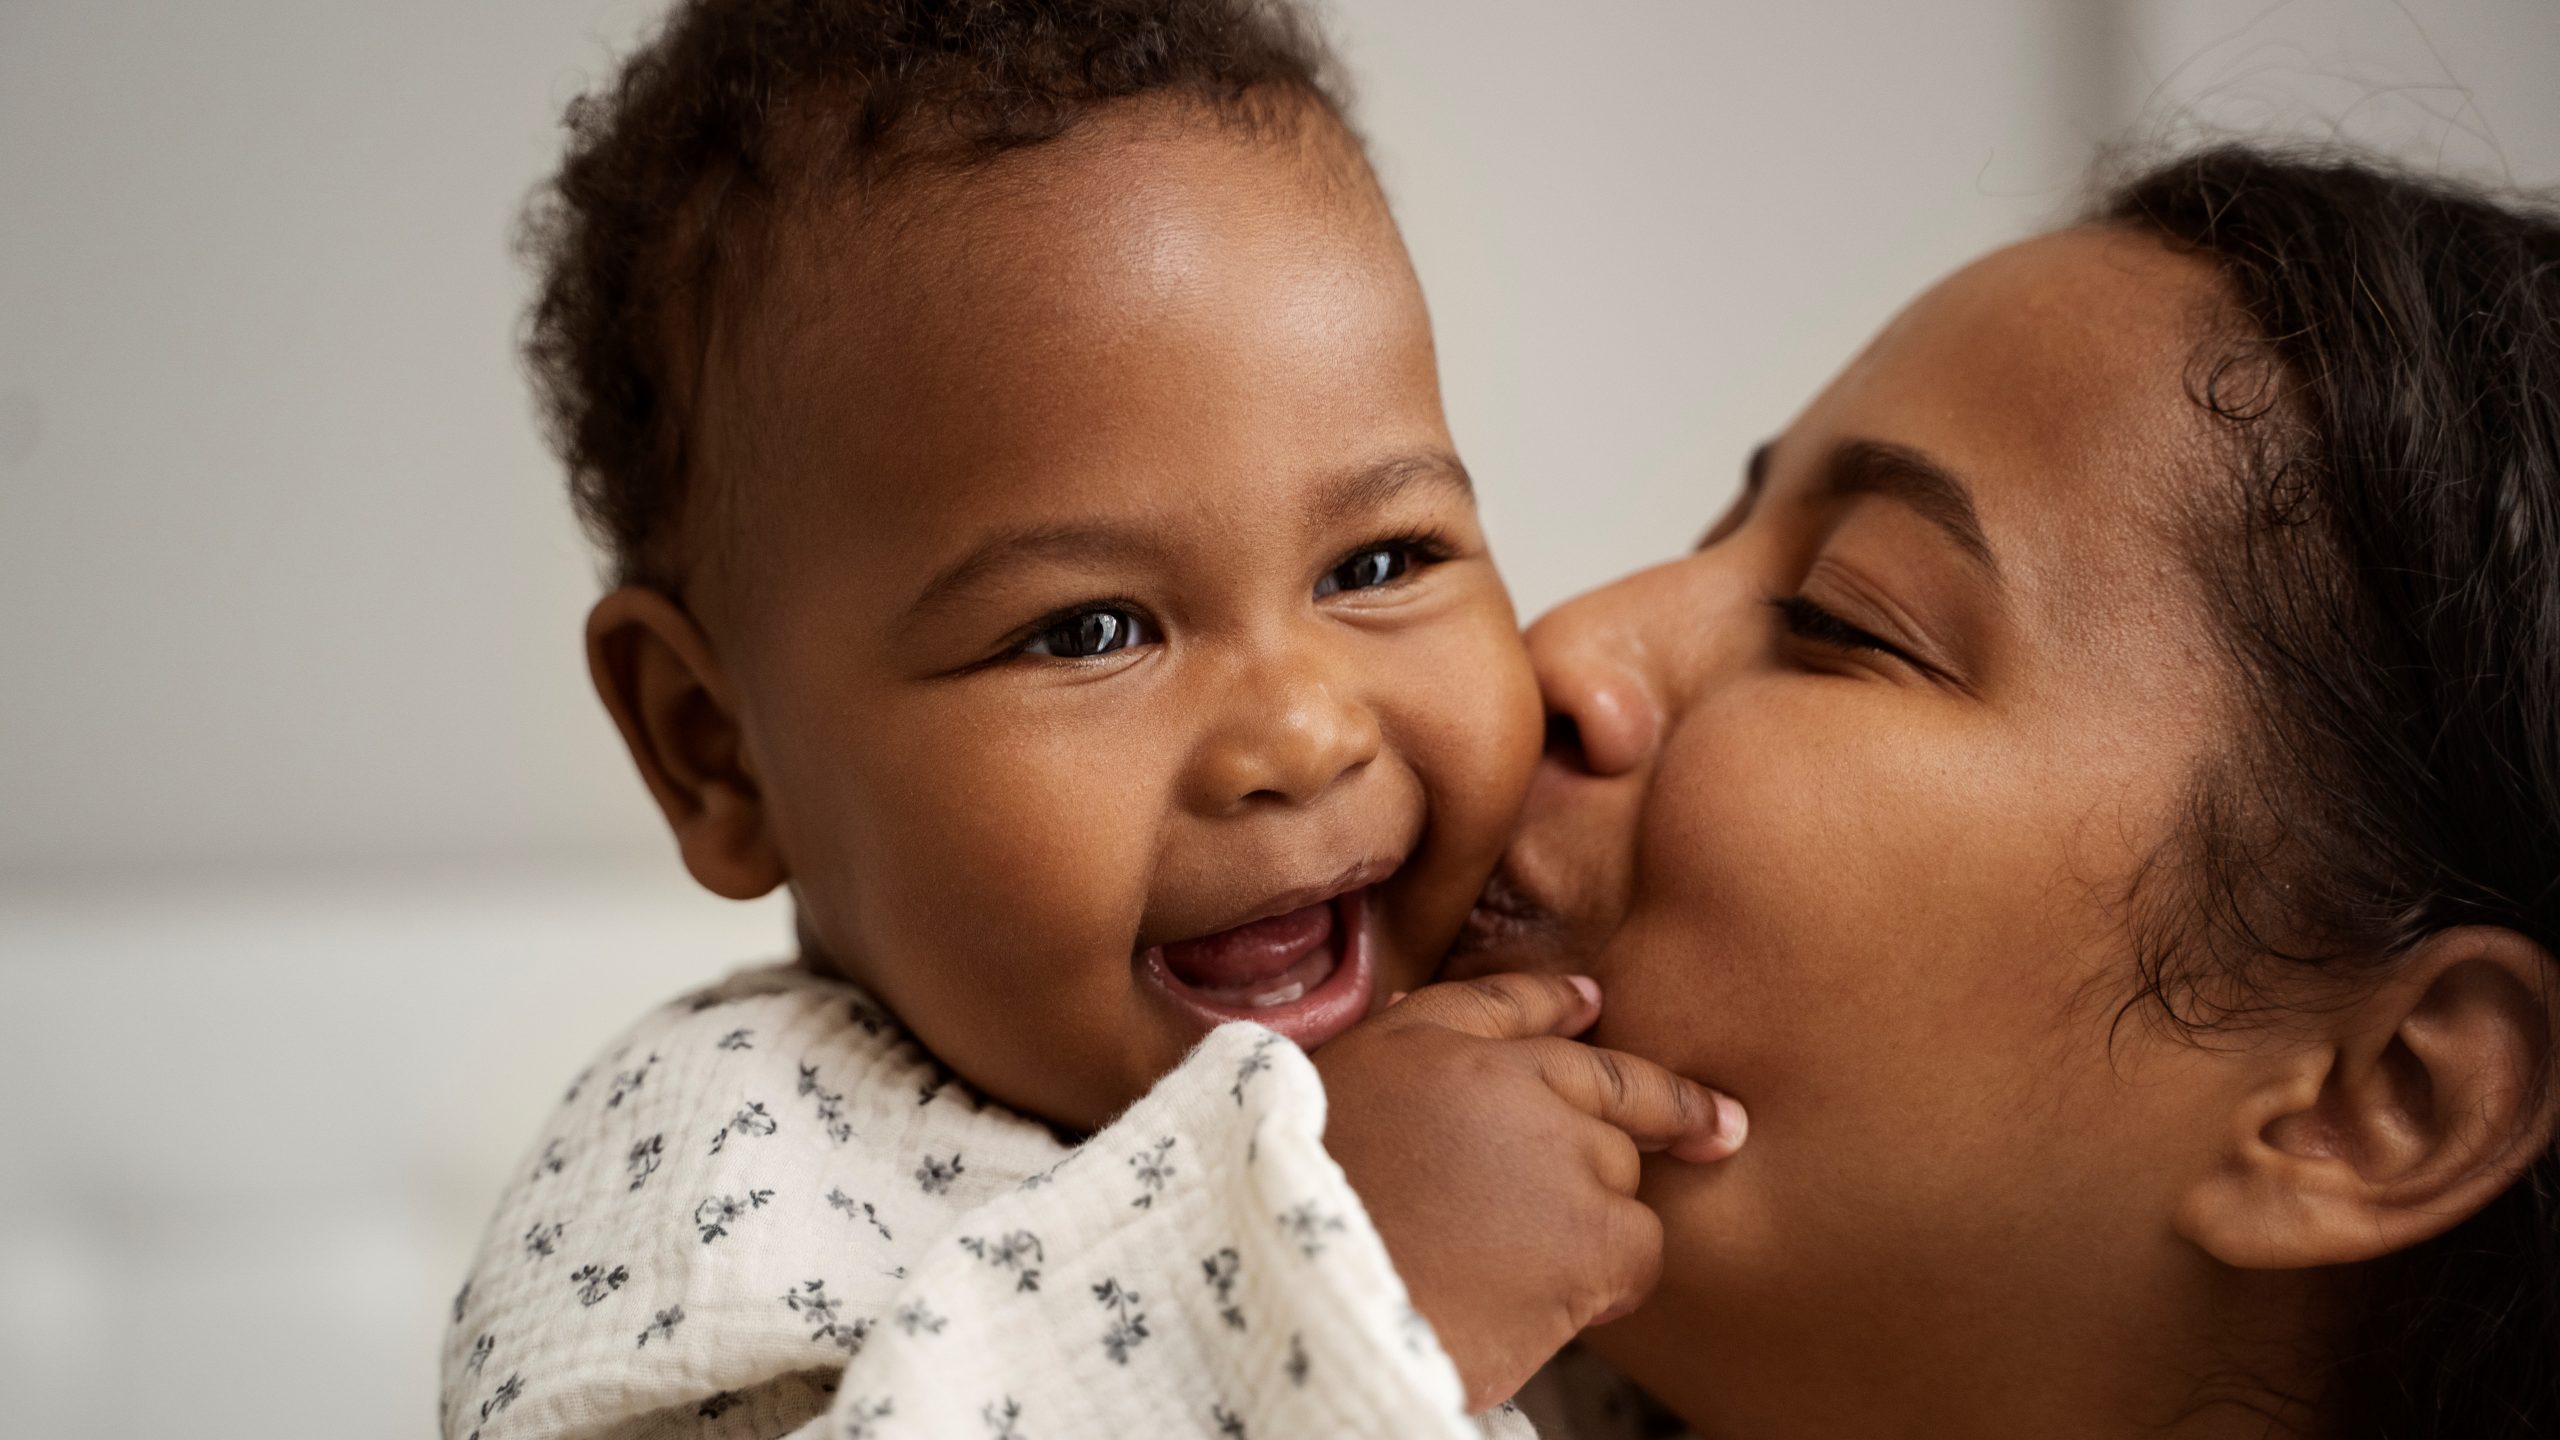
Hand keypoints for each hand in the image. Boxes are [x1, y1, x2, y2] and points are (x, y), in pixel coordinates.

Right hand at [1314, 973, 1745, 1409]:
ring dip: (1588, 1215)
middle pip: (1600, 1084)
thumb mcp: (1324, 1102)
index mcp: (1423, 1045)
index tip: (1595, 1006)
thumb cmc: (1300, 1218)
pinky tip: (1545, 1300)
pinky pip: (1638, 1247)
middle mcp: (1502, 1079)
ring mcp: (1559, 1149)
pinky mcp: (1595, 1229)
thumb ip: (1395, 1052)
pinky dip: (1608, 1278)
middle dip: (1648, 1112)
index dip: (1559, 1005)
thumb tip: (1434, 1003)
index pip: (1510, 1005)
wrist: (1312, 1306)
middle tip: (1712, 1127)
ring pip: (1618, 1171)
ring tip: (1512, 1263)